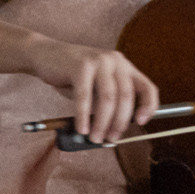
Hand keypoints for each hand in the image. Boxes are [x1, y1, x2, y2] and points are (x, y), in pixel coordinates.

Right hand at [28, 39, 160, 144]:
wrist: (45, 55)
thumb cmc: (73, 75)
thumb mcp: (97, 87)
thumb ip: (109, 102)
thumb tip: (115, 129)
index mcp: (125, 67)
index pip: (147, 87)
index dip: (149, 106)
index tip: (141, 123)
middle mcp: (116, 61)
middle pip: (126, 96)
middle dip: (120, 122)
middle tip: (111, 138)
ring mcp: (99, 61)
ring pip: (107, 98)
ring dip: (102, 123)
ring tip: (95, 137)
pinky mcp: (80, 65)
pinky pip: (85, 96)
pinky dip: (84, 116)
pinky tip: (81, 128)